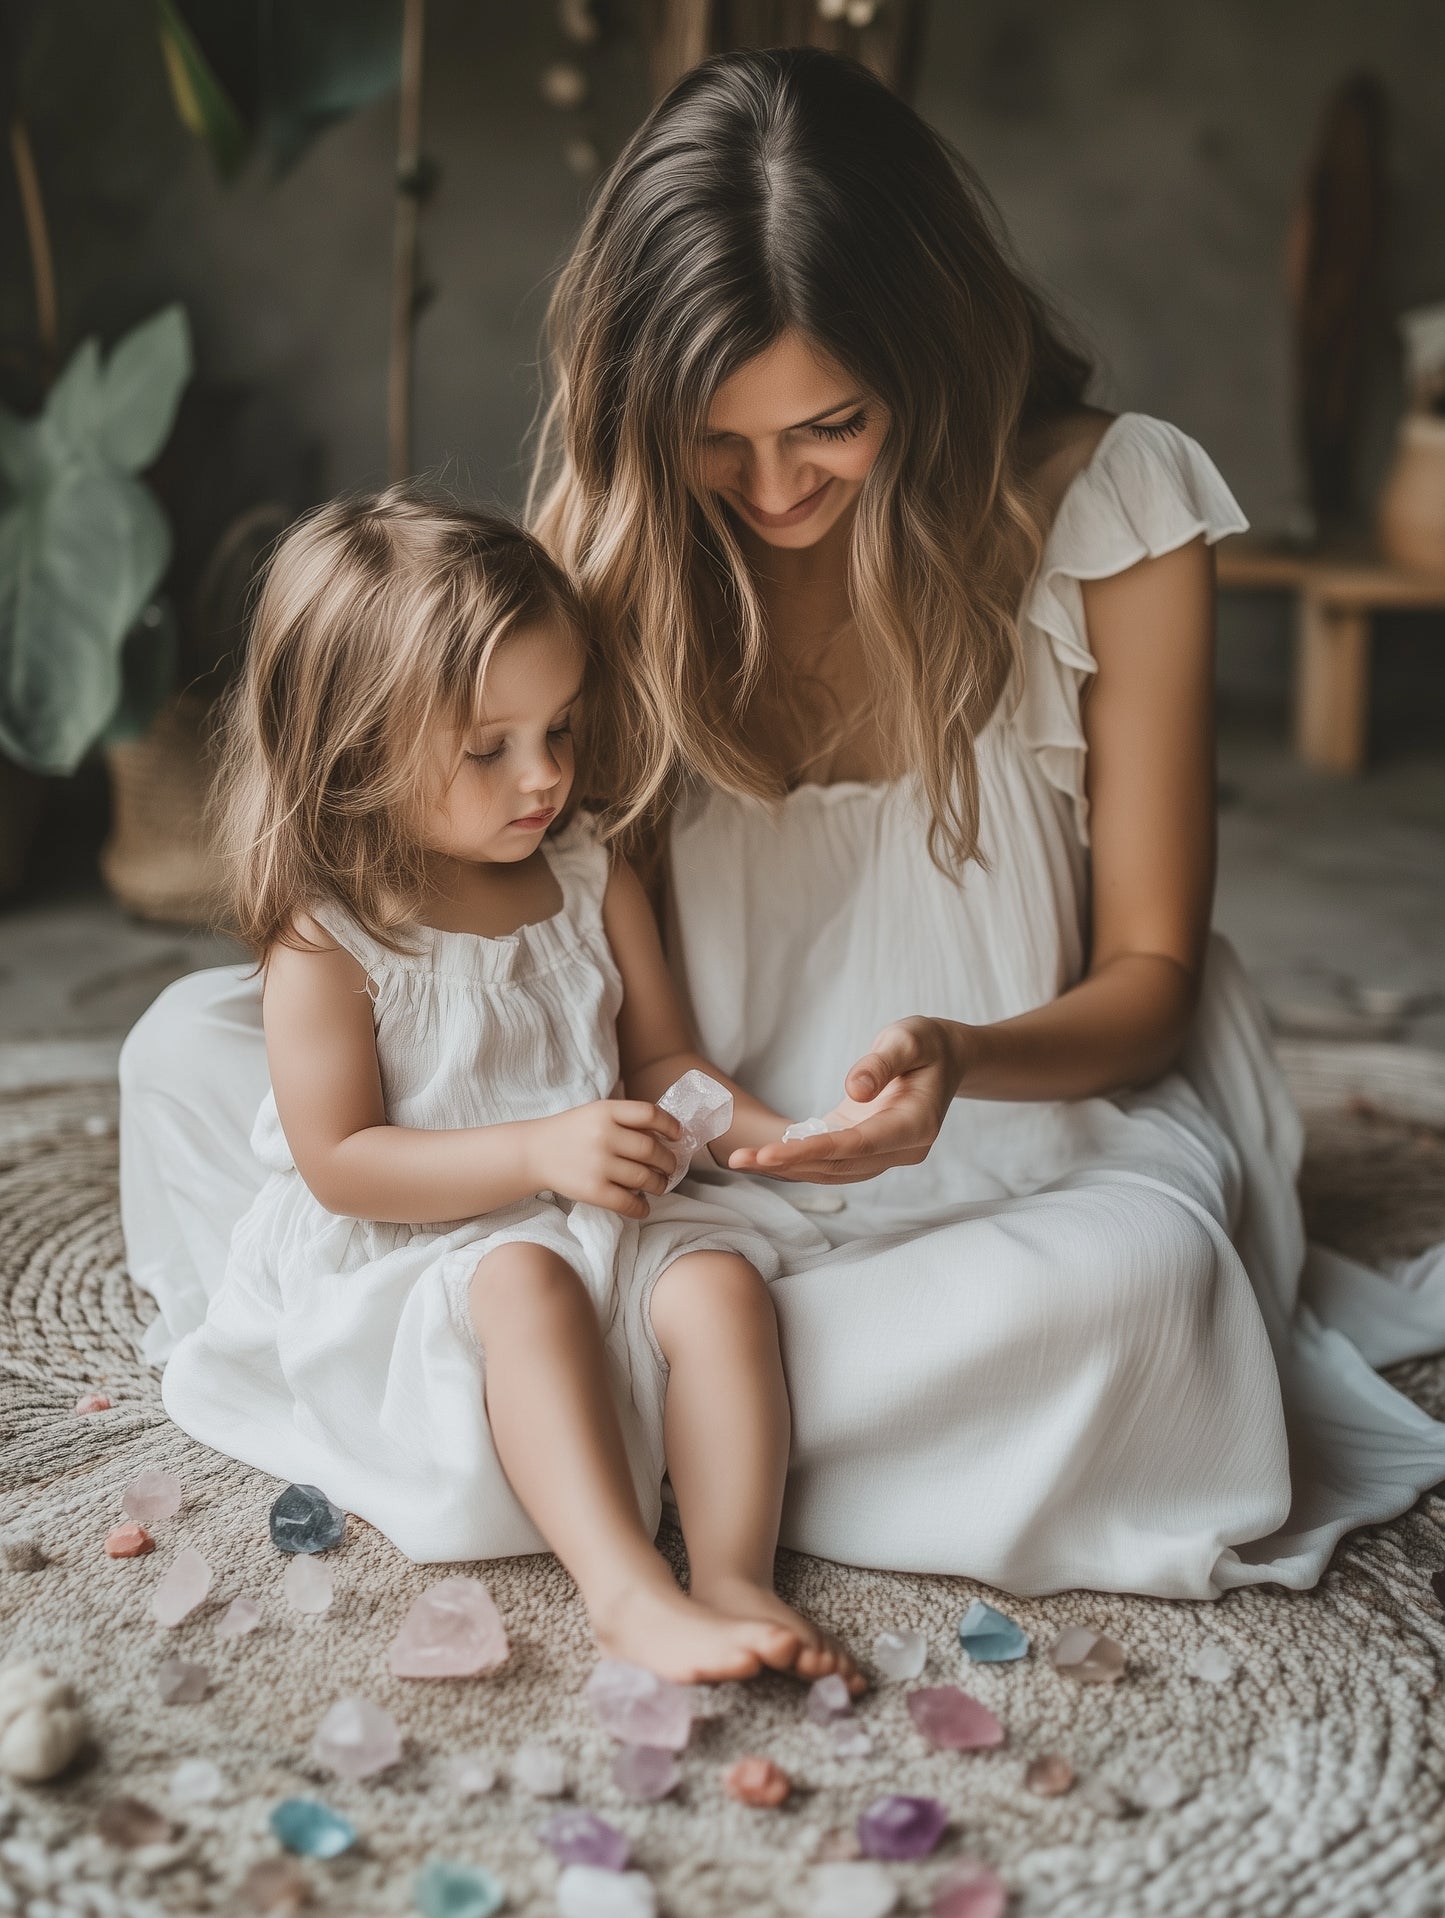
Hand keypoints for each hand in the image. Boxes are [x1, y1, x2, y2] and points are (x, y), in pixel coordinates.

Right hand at [526, 1100, 683, 1217]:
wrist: (534, 1153)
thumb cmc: (572, 1132)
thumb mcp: (596, 1112)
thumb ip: (626, 1119)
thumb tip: (668, 1135)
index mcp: (606, 1111)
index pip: (650, 1114)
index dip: (670, 1125)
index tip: (678, 1135)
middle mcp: (603, 1135)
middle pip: (652, 1150)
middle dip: (668, 1162)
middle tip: (670, 1167)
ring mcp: (598, 1164)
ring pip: (645, 1178)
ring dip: (659, 1184)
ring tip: (659, 1185)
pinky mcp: (592, 1191)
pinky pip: (628, 1202)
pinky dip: (642, 1207)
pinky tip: (643, 1206)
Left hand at [728, 1017, 965, 1184]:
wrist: (945, 1057)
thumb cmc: (926, 1043)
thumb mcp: (908, 1039)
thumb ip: (882, 1063)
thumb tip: (855, 1089)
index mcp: (916, 1125)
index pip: (858, 1145)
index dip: (813, 1152)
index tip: (771, 1152)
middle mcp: (902, 1149)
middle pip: (839, 1165)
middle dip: (788, 1165)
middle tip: (738, 1159)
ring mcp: (885, 1153)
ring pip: (832, 1170)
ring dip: (786, 1169)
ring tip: (740, 1161)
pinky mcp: (866, 1146)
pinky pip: (830, 1160)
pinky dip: (797, 1160)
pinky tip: (762, 1156)